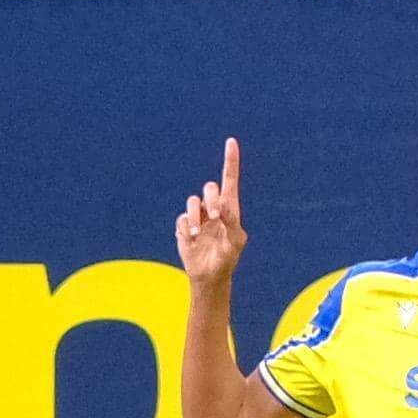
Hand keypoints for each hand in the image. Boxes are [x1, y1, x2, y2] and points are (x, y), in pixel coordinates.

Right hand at [175, 137, 247, 287]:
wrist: (210, 276)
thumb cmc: (228, 258)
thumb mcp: (235, 241)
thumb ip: (232, 222)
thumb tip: (221, 206)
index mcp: (229, 208)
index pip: (230, 179)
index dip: (230, 160)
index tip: (231, 142)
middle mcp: (213, 208)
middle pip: (210, 188)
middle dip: (211, 199)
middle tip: (214, 216)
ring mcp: (198, 217)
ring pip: (192, 202)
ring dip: (194, 217)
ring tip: (194, 234)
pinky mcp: (184, 227)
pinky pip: (181, 219)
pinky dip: (185, 228)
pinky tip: (190, 241)